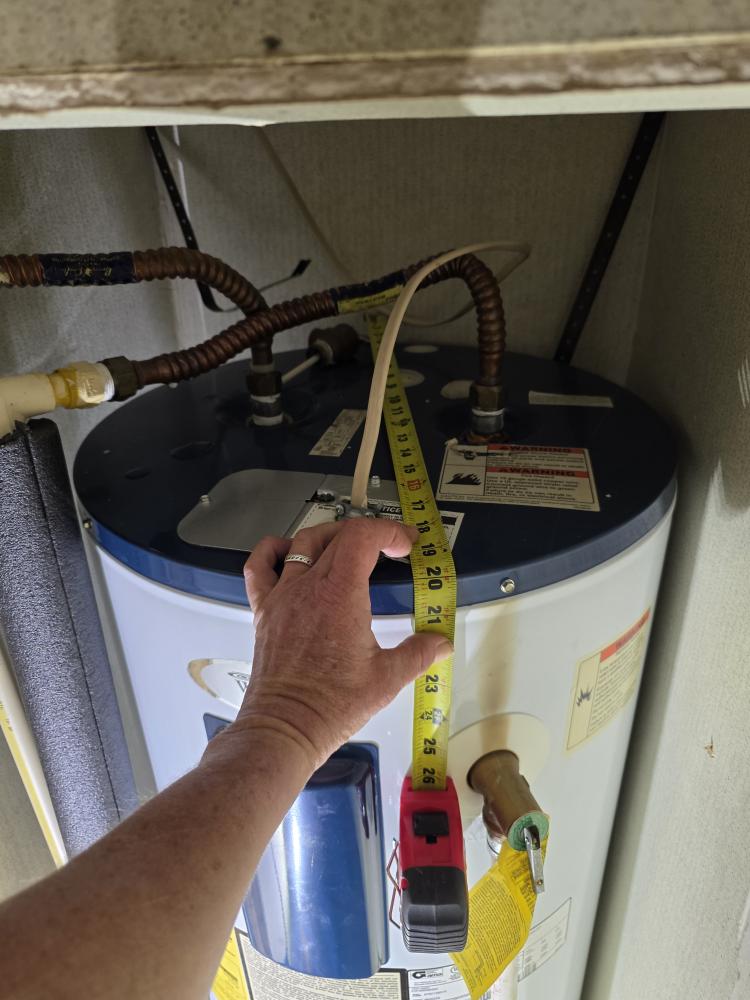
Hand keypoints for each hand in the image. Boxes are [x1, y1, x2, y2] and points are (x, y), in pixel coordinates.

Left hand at [233, 519, 451, 769]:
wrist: (285, 728)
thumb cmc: (331, 705)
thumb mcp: (387, 678)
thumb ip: (419, 653)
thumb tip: (441, 644)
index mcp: (340, 594)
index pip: (363, 536)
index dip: (389, 531)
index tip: (405, 544)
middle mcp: (309, 586)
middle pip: (338, 535)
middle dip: (369, 534)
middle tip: (389, 549)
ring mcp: (282, 596)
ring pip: (303, 542)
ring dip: (330, 536)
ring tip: (348, 546)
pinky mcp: (265, 611)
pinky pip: (260, 566)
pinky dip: (274, 550)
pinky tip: (290, 554)